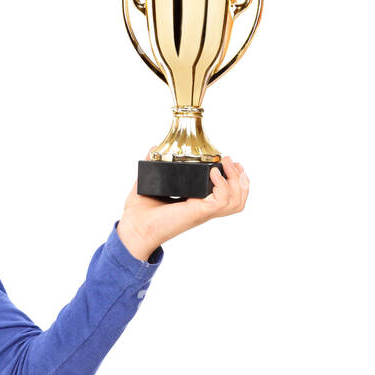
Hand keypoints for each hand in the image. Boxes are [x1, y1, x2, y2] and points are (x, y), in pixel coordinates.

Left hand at [116, 147, 250, 259]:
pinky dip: (222, 185)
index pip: (227, 195)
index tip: (228, 162)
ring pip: (235, 202)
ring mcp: (202, 211)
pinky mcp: (198, 212)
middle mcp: (203, 207)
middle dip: (241, 179)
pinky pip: (221, 200)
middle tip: (232, 163)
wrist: (133, 226)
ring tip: (225, 165)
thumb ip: (153, 166)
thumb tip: (153, 148)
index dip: (233, 179)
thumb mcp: (150, 183)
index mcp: (197, 202)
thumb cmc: (139, 212)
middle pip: (238, 199)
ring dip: (236, 180)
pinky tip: (212, 173)